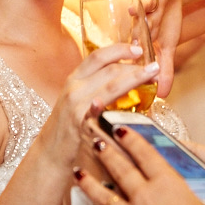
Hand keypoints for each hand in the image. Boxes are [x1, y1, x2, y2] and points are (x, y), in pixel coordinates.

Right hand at [38, 45, 159, 169]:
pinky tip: (136, 106)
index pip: (98, 56)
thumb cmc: (67, 129)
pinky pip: (103, 112)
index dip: (120, 49)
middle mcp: (74, 89)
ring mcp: (76, 106)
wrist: (50, 155)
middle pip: (109, 69)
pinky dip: (121, 107)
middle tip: (155, 67)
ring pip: (111, 86)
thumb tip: (126, 81)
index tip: (139, 48)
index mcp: (74, 79)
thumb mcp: (76, 101)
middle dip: (135, 66)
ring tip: (153, 76)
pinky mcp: (81, 124)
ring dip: (135, 79)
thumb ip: (96, 89)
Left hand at [70, 120, 204, 204]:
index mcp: (169, 185)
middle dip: (105, 152)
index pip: (146, 154)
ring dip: (88, 183)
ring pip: (103, 195)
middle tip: (93, 139)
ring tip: (77, 171)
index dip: (131, 139)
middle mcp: (146, 197)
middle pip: (120, 168)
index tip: (118, 128)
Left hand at [140, 0, 180, 96]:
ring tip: (139, 5)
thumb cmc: (166, 21)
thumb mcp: (168, 46)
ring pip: (147, 0)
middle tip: (136, 40)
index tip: (132, 65)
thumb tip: (163, 96)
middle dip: (138, 31)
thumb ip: (165, 69)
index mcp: (140, 32)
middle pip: (140, 24)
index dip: (136, 53)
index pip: (138, 44)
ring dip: (144, 2)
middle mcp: (142, 15)